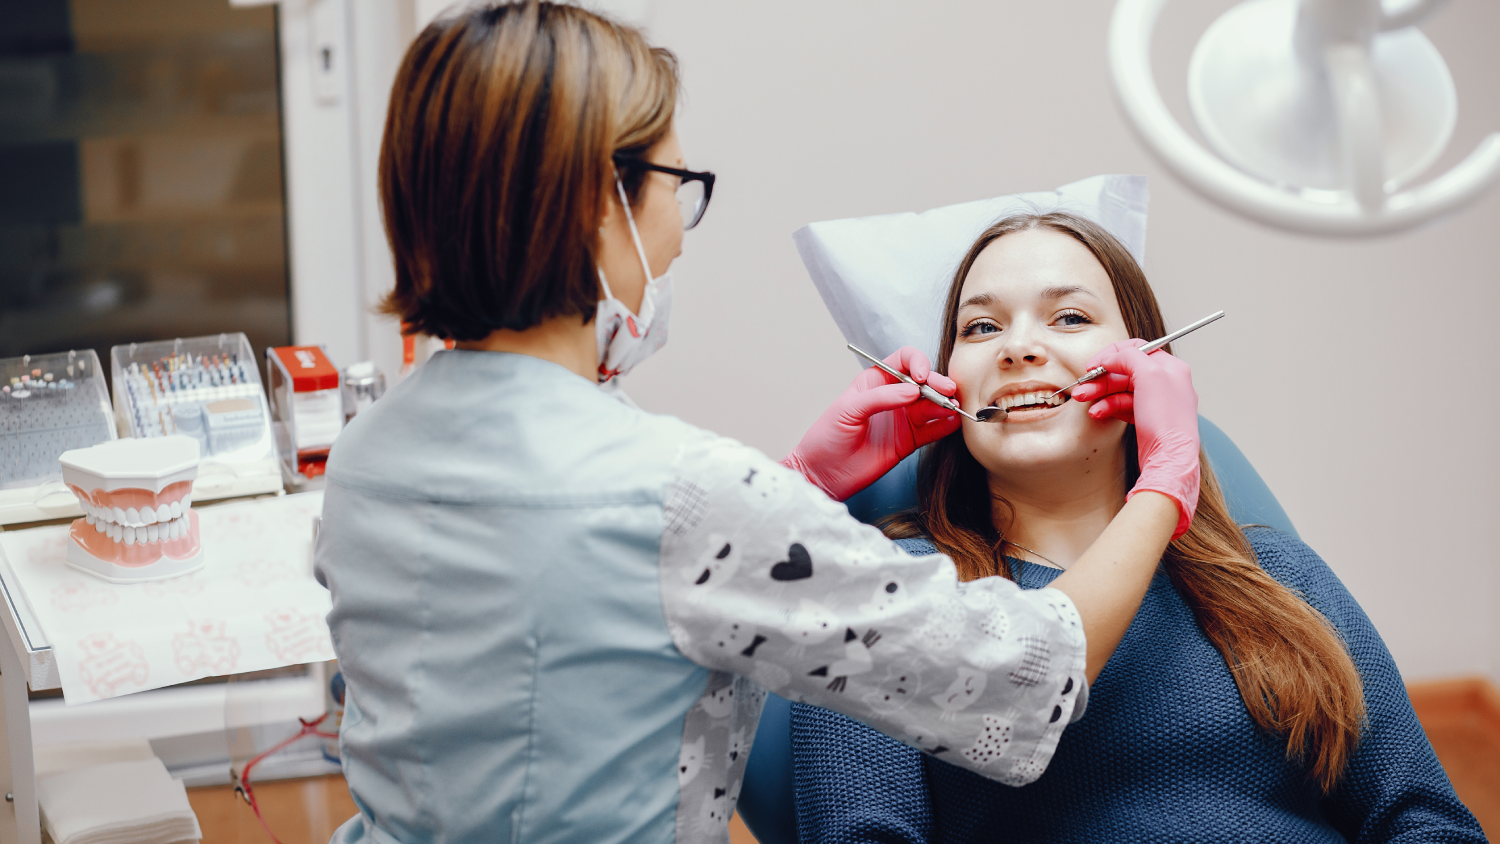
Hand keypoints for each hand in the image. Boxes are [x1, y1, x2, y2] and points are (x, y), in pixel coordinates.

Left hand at [781, 347, 959, 500]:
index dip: (917, 363)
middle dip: (938, 384)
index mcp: (876, 381)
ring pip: (932, 405)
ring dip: (945, 404)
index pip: (904, 361)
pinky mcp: (909, 441)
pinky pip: (933, 430)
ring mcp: (903, 419)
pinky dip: (945, 426)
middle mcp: (893, 397)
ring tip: (952, 408)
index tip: (921, 377)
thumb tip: (913, 391)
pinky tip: (952, 423)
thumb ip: (880, 398)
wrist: (823, 473)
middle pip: (924, 382)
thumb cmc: (826, 437)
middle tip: (948, 392)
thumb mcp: (847, 409)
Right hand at [1070, 340, 1199, 539]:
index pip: (1137, 350)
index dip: (1112, 354)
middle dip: (1100, 378)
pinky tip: (1097, 413)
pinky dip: (1107, 408)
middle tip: (1082, 386)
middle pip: (1125, 371)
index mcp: (1171, 368)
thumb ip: (1129, 357)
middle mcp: (1165, 383)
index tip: (1094, 364)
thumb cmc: (1167, 420)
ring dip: (1099, 394)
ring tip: (1083, 400)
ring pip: (1120, 390)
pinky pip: (1122, 407)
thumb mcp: (1149, 375)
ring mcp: (1156, 404)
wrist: (1170, 460)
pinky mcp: (1147, 421)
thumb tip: (1112, 356)